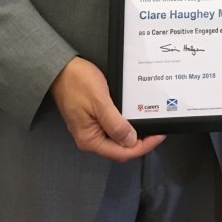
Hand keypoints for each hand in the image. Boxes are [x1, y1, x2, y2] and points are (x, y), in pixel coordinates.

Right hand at [51, 56, 165, 161]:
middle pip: (120, 148)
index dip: (143, 146)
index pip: (121, 153)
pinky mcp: (93, 118)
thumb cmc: (78, 82)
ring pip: (117, 138)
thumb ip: (115, 124)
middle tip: (158, 129)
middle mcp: (90, 138)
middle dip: (140, 141)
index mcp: (90, 139)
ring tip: (150, 122)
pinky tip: (135, 115)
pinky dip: (125, 124)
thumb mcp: (99, 102)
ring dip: (134, 132)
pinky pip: (113, 126)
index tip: (159, 135)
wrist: (62, 68)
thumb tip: (131, 141)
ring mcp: (91, 128)